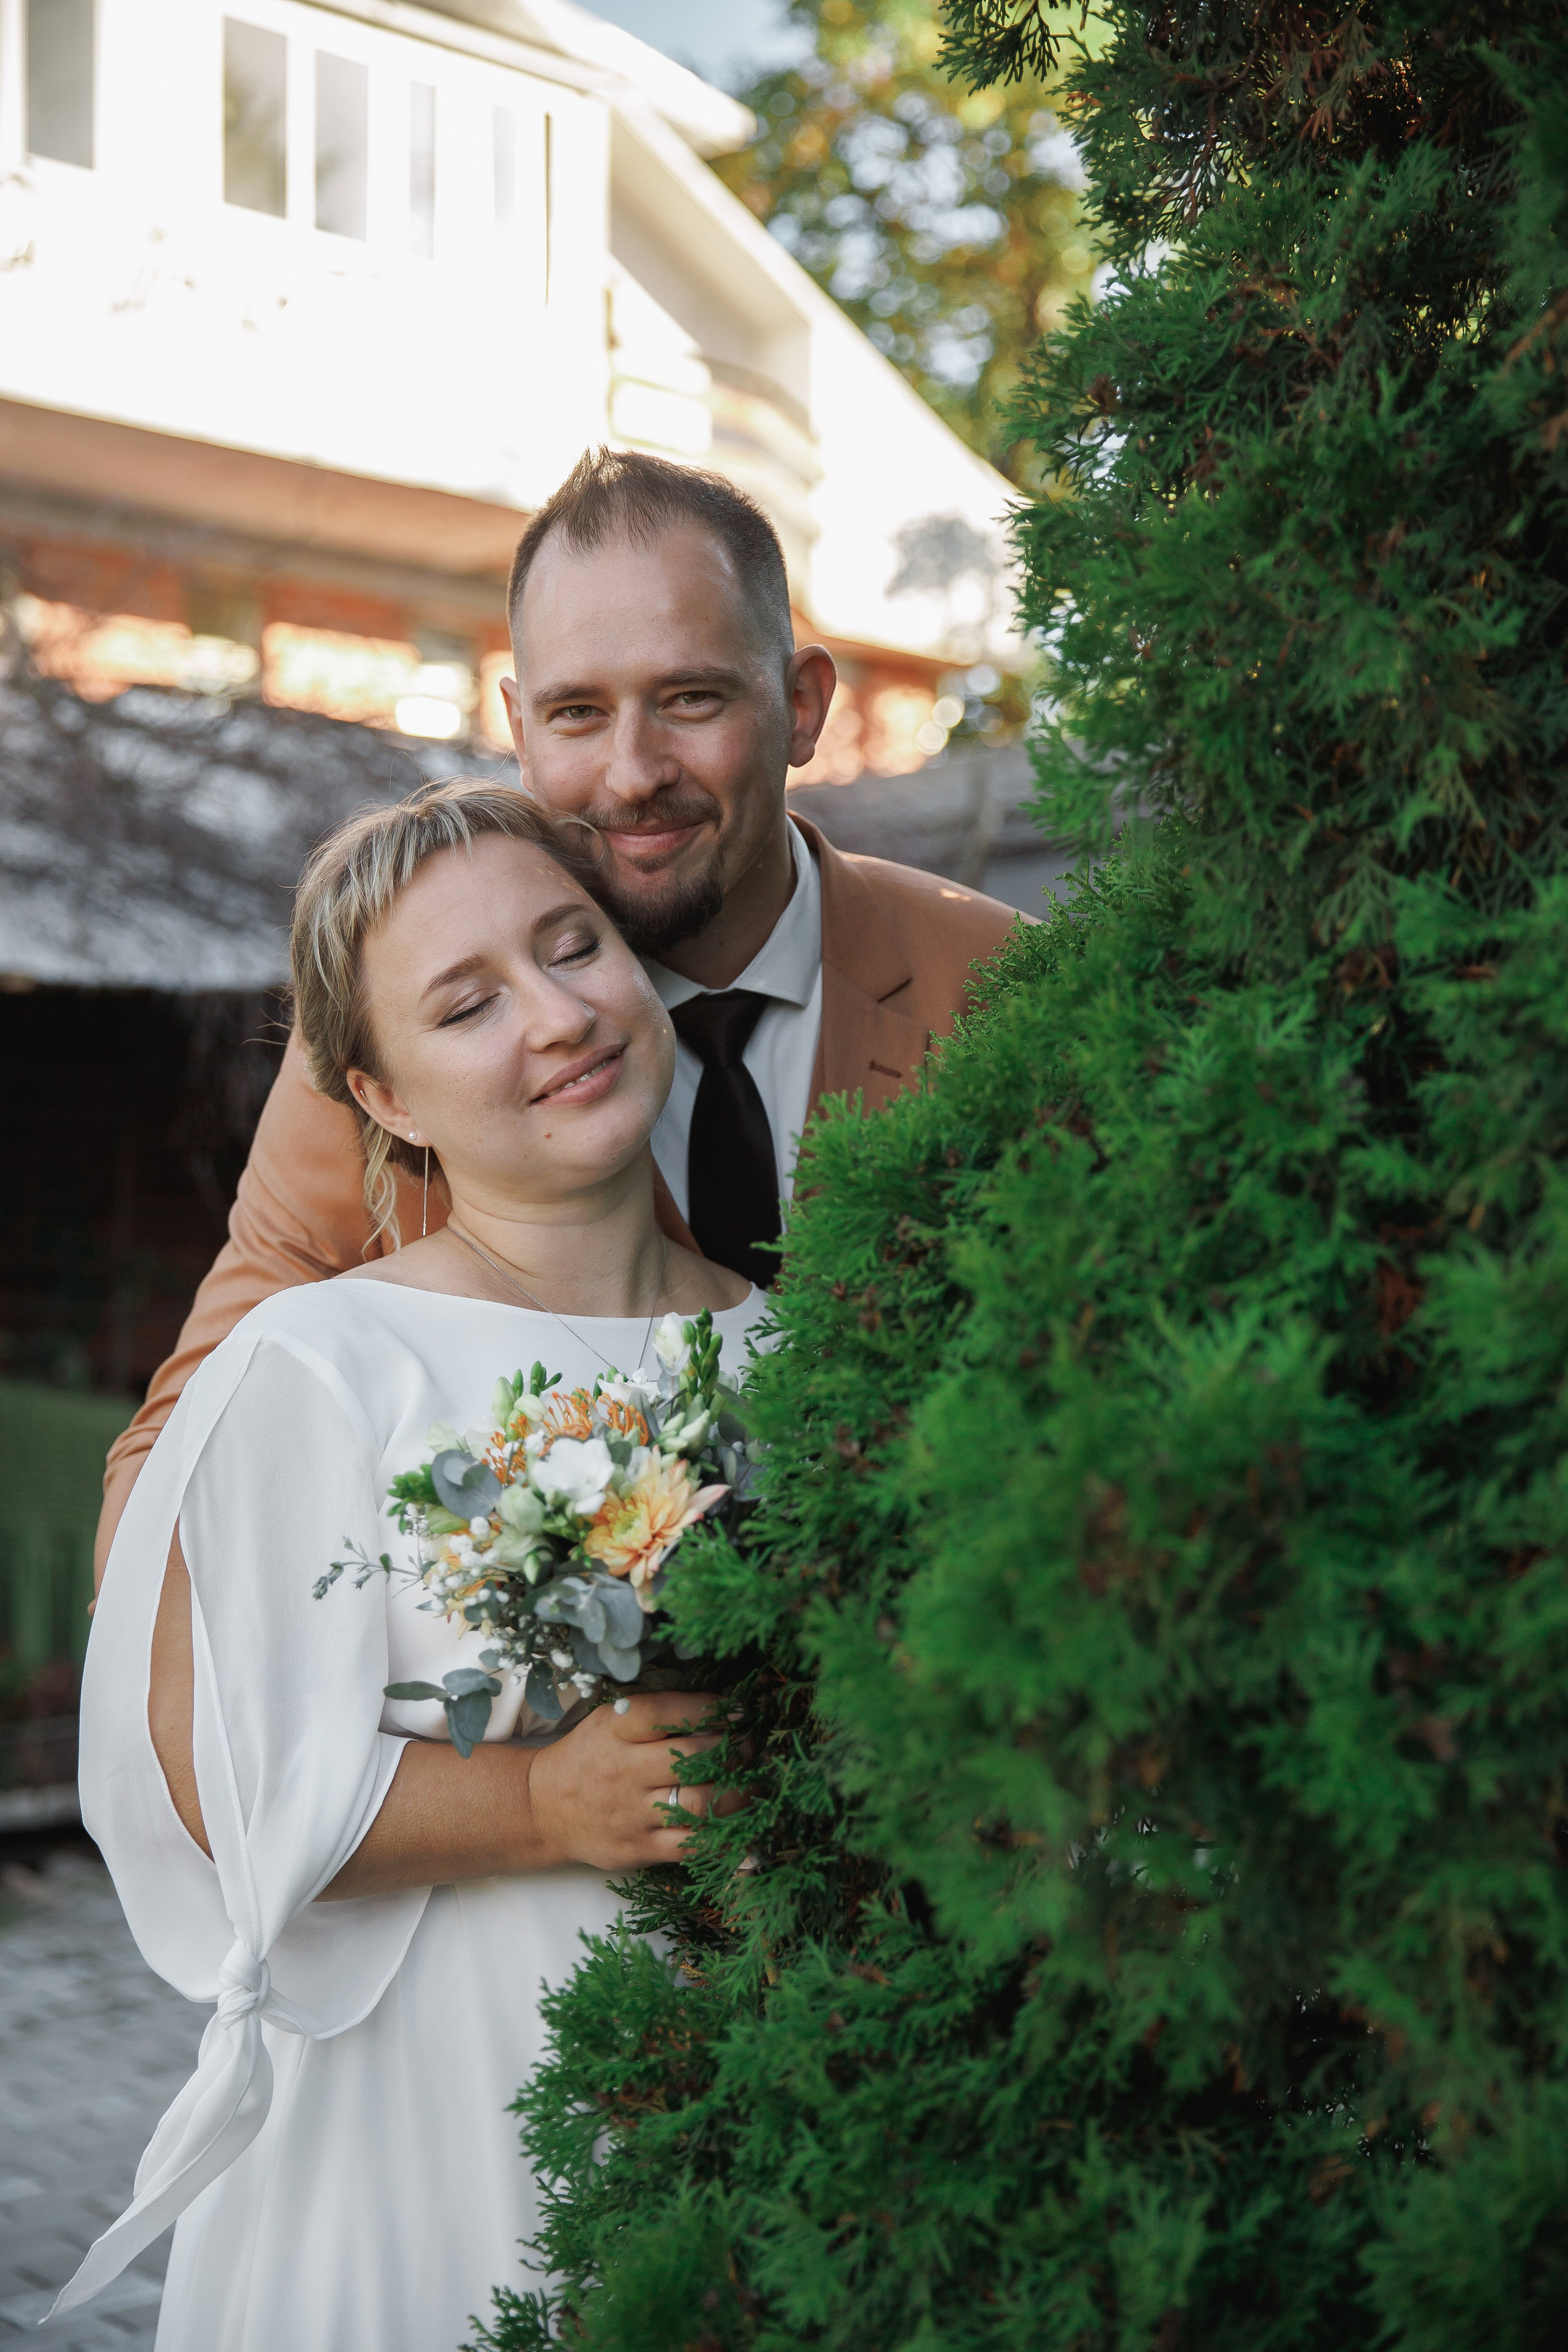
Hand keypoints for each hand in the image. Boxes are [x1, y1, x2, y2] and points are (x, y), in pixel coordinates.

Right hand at [527, 1691, 742, 1871]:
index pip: (668, 1712)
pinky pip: (692, 1844)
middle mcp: (622, 1770)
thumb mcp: (610, 1720)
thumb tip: (722, 1707)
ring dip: (739, 1791)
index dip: (711, 1708)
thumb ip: (656, 1712)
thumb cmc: (590, 1756)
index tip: (738, 1711)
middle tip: (751, 1748)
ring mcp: (631, 1813)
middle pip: (692, 1757)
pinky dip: (724, 1834)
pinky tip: (740, 1821)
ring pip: (700, 1803)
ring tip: (754, 1782)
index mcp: (614, 1728)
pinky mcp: (638, 1849)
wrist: (543, 1808)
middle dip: (733, 1750)